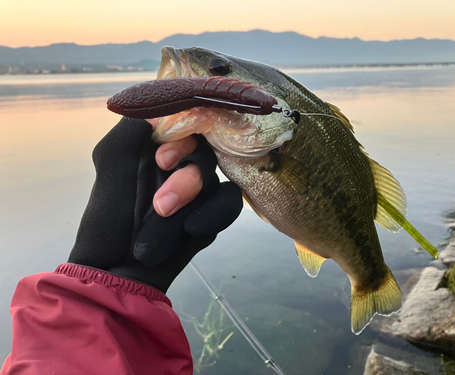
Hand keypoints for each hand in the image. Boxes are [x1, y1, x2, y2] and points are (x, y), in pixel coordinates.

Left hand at [68, 117, 242, 292]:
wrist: (120, 271)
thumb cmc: (109, 217)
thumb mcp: (112, 163)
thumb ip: (135, 127)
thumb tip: (167, 98)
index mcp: (157, 143)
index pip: (188, 118)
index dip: (184, 134)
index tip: (162, 160)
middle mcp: (181, 160)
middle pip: (207, 150)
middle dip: (186, 178)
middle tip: (161, 202)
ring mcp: (199, 187)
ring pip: (216, 178)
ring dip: (190, 200)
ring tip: (162, 218)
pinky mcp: (213, 211)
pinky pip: (230, 202)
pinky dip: (213, 215)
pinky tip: (192, 229)